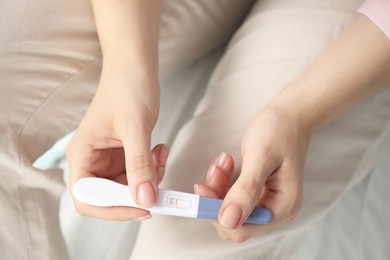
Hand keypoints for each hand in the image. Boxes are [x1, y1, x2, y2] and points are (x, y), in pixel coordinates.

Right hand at [67, 72, 168, 220]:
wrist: (135, 68)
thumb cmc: (127, 88)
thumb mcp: (135, 128)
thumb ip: (139, 165)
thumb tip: (145, 200)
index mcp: (82, 154)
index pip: (86, 198)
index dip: (112, 208)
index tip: (141, 207)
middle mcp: (92, 160)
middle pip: (109, 196)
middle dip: (137, 192)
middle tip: (159, 181)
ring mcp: (108, 158)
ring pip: (128, 186)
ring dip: (149, 178)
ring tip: (160, 155)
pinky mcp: (124, 154)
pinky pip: (139, 173)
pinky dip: (153, 167)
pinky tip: (160, 149)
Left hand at [195, 107, 309, 241]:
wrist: (289, 117)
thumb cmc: (279, 131)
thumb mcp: (260, 157)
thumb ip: (246, 189)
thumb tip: (228, 220)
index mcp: (283, 207)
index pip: (243, 228)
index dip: (217, 214)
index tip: (202, 189)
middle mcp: (276, 210)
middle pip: (233, 222)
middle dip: (216, 199)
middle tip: (214, 172)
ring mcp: (266, 203)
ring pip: (228, 209)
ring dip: (218, 187)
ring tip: (222, 162)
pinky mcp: (256, 194)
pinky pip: (230, 197)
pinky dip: (223, 182)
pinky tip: (226, 164)